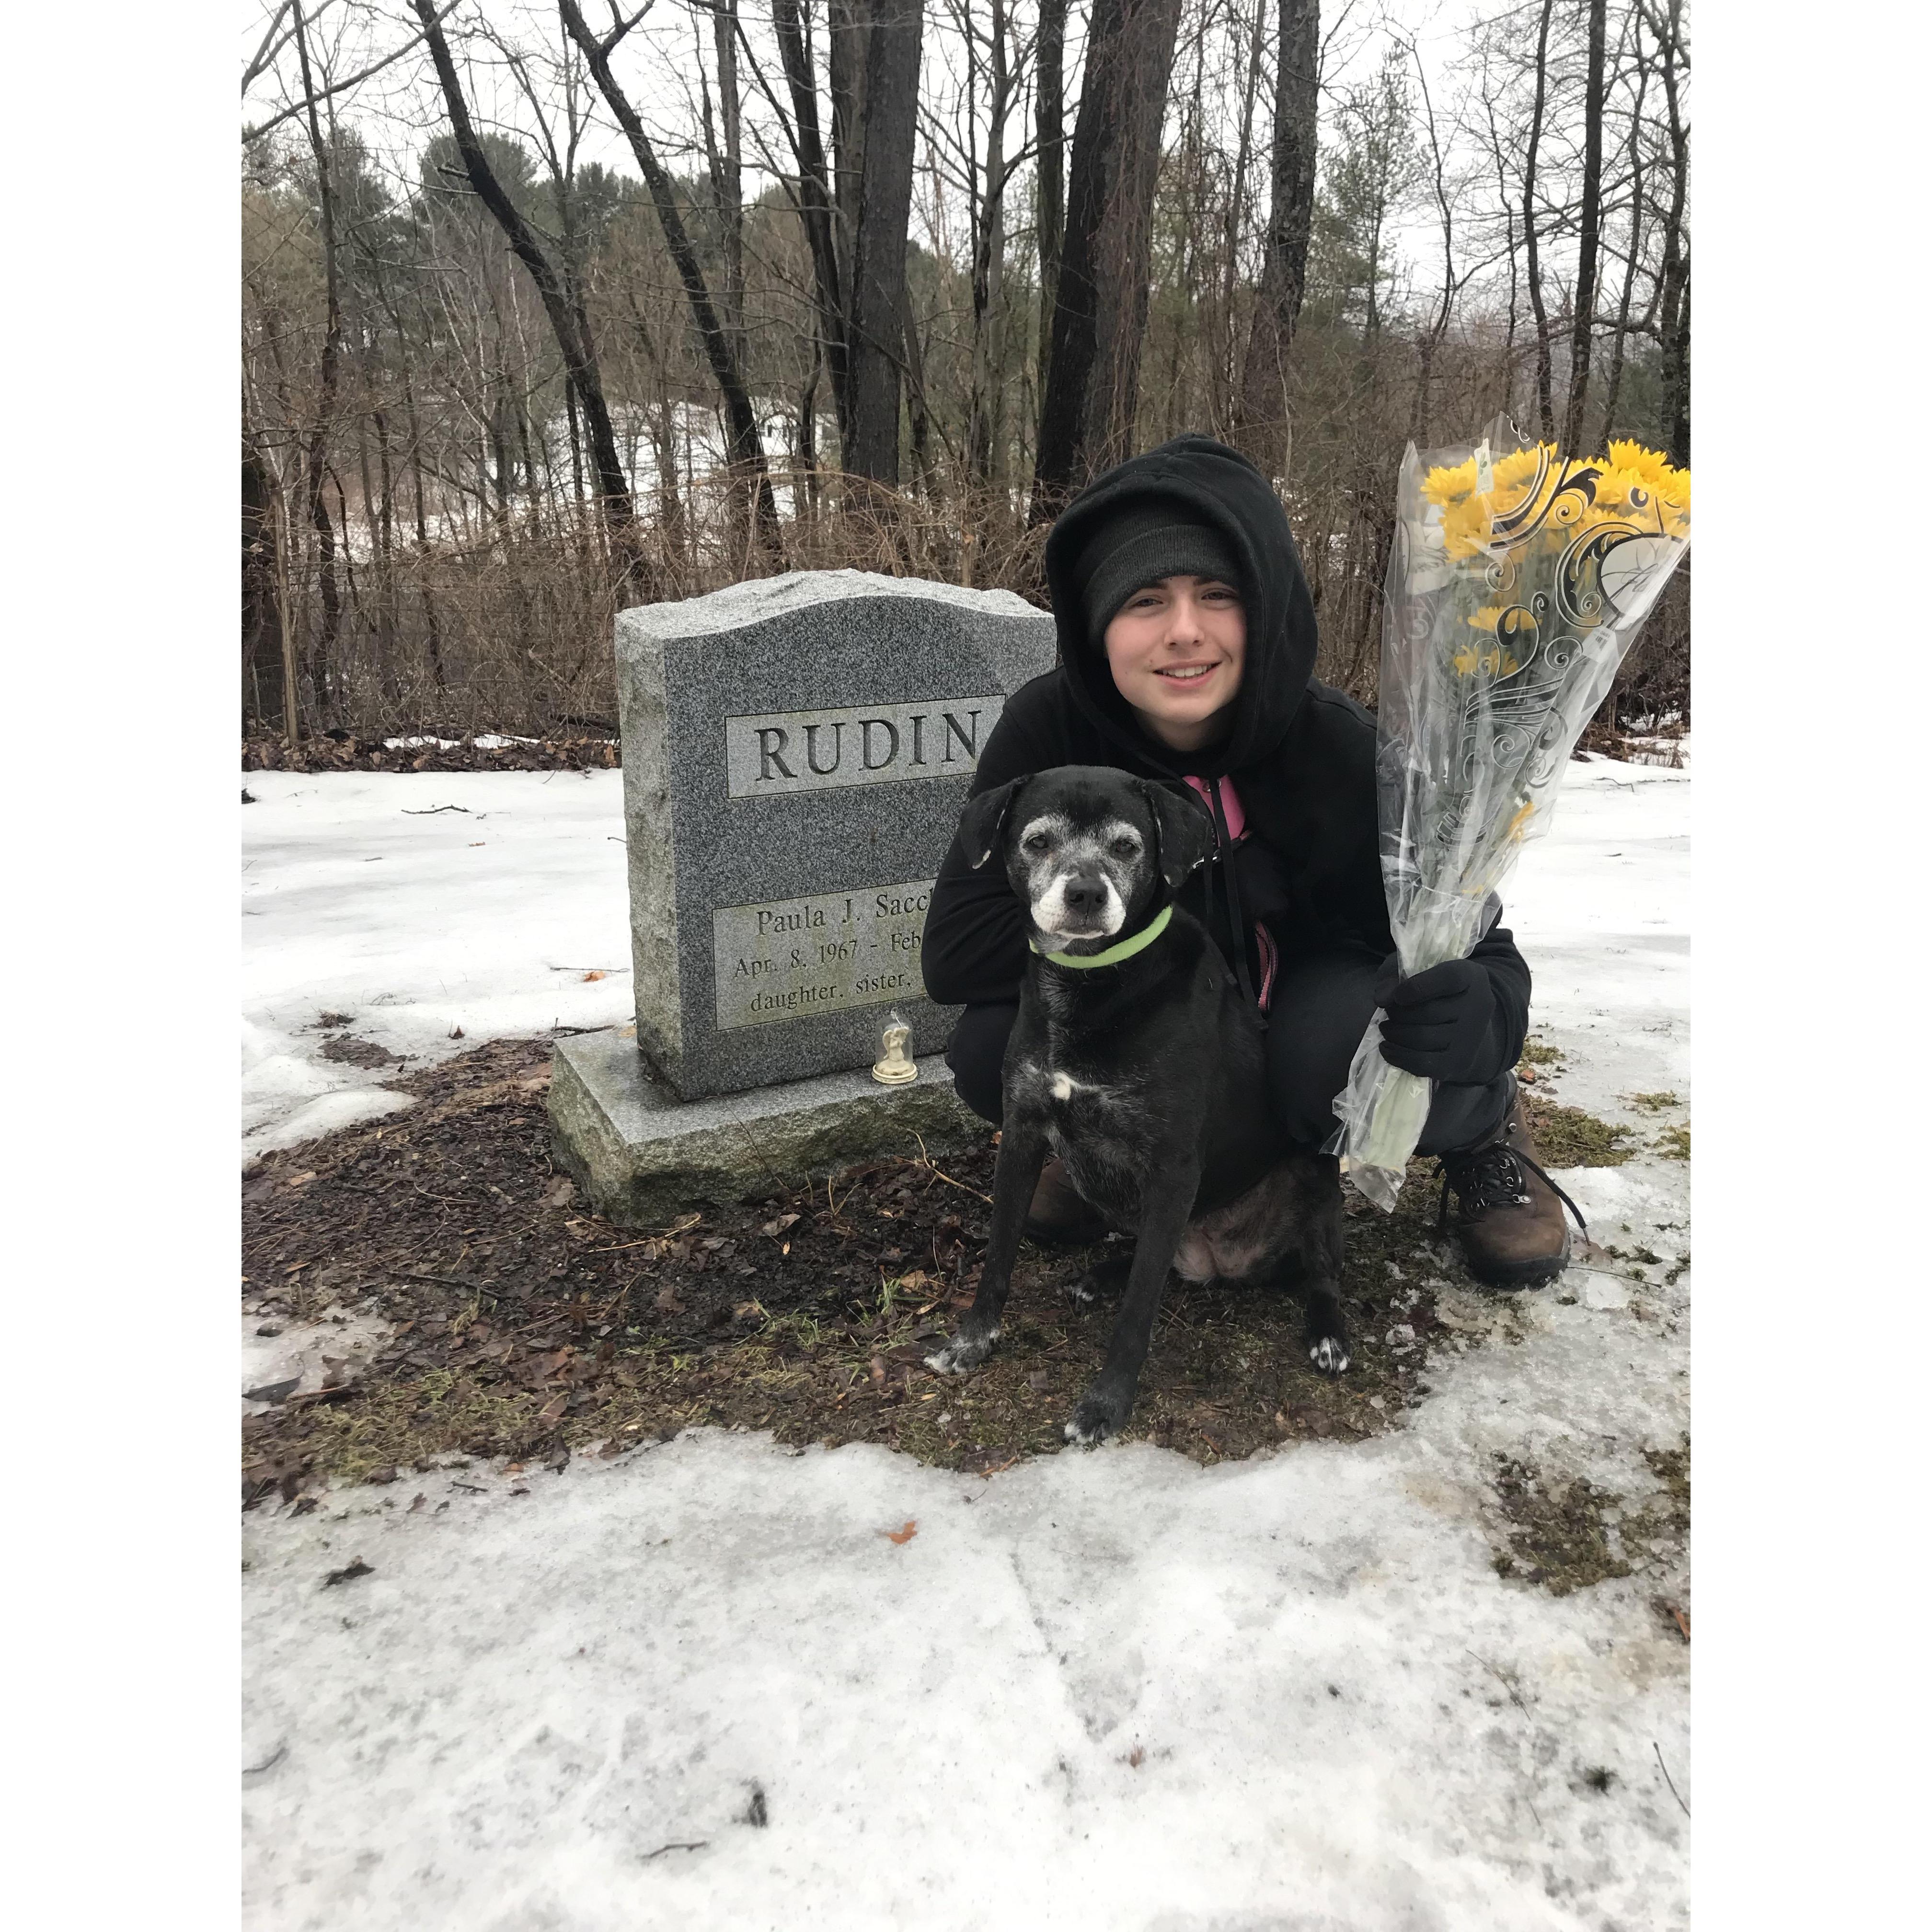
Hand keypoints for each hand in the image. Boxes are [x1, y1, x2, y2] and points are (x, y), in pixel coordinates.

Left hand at [1373, 956, 1503, 1084]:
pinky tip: (1387, 1048)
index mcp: (1471, 976)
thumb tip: (1381, 998)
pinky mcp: (1460, 1062)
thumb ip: (1394, 975)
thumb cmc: (1432, 989)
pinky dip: (1398, 1057)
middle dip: (1398, 1013)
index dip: (1418, 987)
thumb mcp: (1412, 969)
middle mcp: (1478, 1006)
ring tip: (1386, 1028)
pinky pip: (1423, 1063)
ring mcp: (1471, 1037)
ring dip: (1395, 1034)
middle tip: (1388, 1012)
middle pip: (1429, 1012)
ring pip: (1422, 1038)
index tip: (1397, 995)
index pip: (1449, 978)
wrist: (1463, 1025)